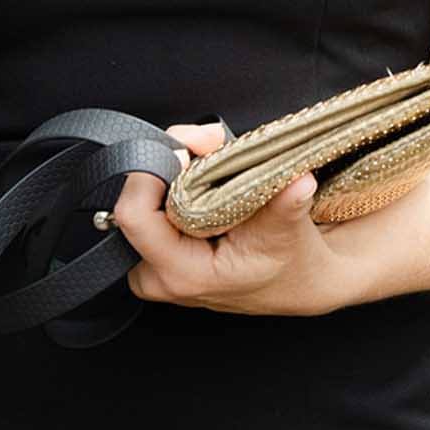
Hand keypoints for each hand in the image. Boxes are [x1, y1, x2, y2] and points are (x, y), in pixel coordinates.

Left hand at [114, 120, 345, 317]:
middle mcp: (158, 276)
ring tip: (209, 167)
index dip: (154, 171)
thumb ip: (287, 203)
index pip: (134, 217)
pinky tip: (200, 181)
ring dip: (169, 172)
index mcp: (184, 275)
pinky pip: (144, 207)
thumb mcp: (291, 231)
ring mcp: (152, 268)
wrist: (296, 282)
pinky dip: (169, 184)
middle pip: (132, 202)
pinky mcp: (153, 255)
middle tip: (207, 147)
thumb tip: (298, 180)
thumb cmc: (291, 263)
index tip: (188, 151)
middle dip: (166, 165)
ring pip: (137, 201)